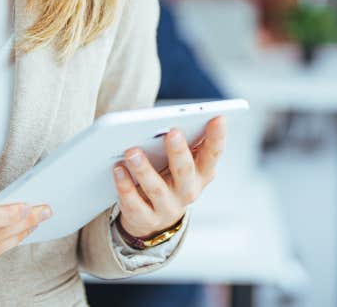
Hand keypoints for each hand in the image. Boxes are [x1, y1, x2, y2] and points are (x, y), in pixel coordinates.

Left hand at [113, 115, 227, 238]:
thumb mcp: (184, 162)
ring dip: (144, 169)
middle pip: (185, 171)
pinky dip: (125, 186)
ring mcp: (168, 207)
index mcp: (202, 173)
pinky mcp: (146, 218)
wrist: (156, 217)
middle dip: (179, 151)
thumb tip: (177, 118)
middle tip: (172, 132)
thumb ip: (185, 143)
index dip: (218, 137)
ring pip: (156, 188)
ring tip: (132, 151)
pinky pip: (135, 203)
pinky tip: (118, 170)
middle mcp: (188, 191)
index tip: (218, 118)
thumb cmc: (170, 178)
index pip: (213, 154)